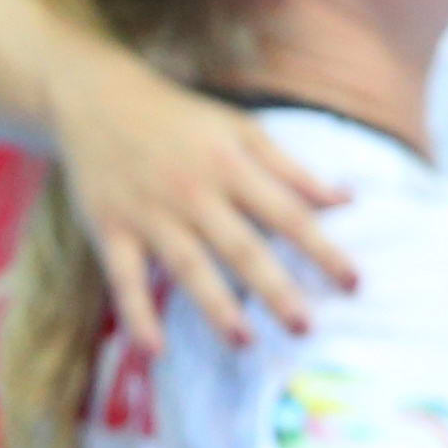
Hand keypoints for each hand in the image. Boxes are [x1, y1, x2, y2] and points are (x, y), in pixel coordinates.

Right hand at [48, 43, 358, 349]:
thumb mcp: (241, 130)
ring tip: (244, 342)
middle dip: (275, 289)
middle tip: (305, 328)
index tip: (354, 283)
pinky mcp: (110, 229)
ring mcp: (149, 214)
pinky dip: (137, 314)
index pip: (287, 215)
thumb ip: (292, 169)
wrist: (94, 98)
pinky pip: (124, 279)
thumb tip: (346, 200)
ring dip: (215, 307)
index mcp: (231, 167)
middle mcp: (193, 193)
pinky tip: (156, 350)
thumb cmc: (182, 119)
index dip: (323, 250)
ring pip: (187, 267)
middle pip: (241, 248)